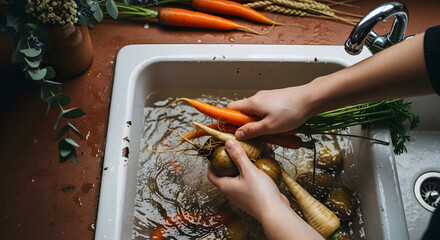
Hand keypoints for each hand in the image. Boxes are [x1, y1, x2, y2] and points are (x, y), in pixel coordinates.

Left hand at [207, 140, 323, 239]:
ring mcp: (240, 198)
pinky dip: (247, 177)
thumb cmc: (260, 194)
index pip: (211, 174)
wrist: (275, 212)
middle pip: (223, 177)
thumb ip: (238, 156)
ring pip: (235, 181)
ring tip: (245, 160)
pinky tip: (256, 171)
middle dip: (226, 165)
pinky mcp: (250, 199)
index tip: (216, 154)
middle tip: (231, 153)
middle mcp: (231, 194)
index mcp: (225, 187)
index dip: (211, 163)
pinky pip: (245, 185)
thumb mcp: (249, 170)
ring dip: (237, 171)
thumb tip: (228, 143)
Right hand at [227, 86, 315, 139]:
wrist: (311, 98)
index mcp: (252, 103)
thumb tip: (238, 134)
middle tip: (256, 135)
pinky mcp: (275, 99)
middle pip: (243, 112)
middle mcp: (257, 97)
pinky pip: (266, 111)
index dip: (228, 120)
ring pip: (256, 112)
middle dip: (247, 125)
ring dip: (260, 123)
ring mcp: (267, 97)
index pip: (231, 109)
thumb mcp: (270, 127)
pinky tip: (279, 126)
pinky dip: (268, 119)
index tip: (230, 130)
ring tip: (272, 132)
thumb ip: (252, 131)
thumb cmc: (292, 111)